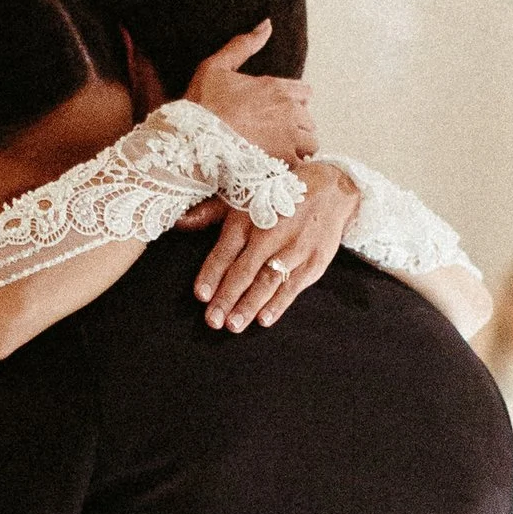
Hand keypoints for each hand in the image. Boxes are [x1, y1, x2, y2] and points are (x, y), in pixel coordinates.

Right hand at [188, 24, 315, 164]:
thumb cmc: (202, 104)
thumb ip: (244, 45)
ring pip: (310, 143)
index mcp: (278, 88)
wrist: (194, 142)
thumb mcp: (217, 66)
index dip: (293, 101)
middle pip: (309, 119)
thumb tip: (266, 24)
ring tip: (276, 149)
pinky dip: (292, 166)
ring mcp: (289, 139)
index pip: (305, 93)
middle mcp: (290, 112)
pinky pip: (301, 164)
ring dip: (298, 146)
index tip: (276, 109)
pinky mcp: (283, 162)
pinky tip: (275, 164)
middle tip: (272, 132)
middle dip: (296, 125)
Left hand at [193, 160, 357, 331]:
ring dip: (250, 305)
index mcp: (250, 216)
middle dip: (227, 297)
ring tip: (234, 325)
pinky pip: (293, 286)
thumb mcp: (246, 194)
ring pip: (268, 281)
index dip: (212, 274)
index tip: (200, 295)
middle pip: (245, 270)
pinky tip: (264, 319)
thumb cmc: (281, 193)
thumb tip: (180, 223)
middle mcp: (272, 232)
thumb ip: (212, 213)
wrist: (332, 188)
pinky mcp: (314, 260)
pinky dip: (278, 304)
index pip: (226, 250)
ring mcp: (295, 248)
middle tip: (213, 320)